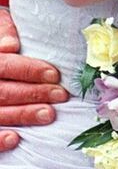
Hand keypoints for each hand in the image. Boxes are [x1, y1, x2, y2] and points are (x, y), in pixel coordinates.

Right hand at [0, 9, 66, 150]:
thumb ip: (4, 29)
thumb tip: (10, 45)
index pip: (4, 65)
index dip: (28, 70)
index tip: (54, 74)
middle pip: (2, 91)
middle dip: (33, 94)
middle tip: (60, 95)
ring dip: (23, 115)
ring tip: (49, 114)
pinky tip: (15, 139)